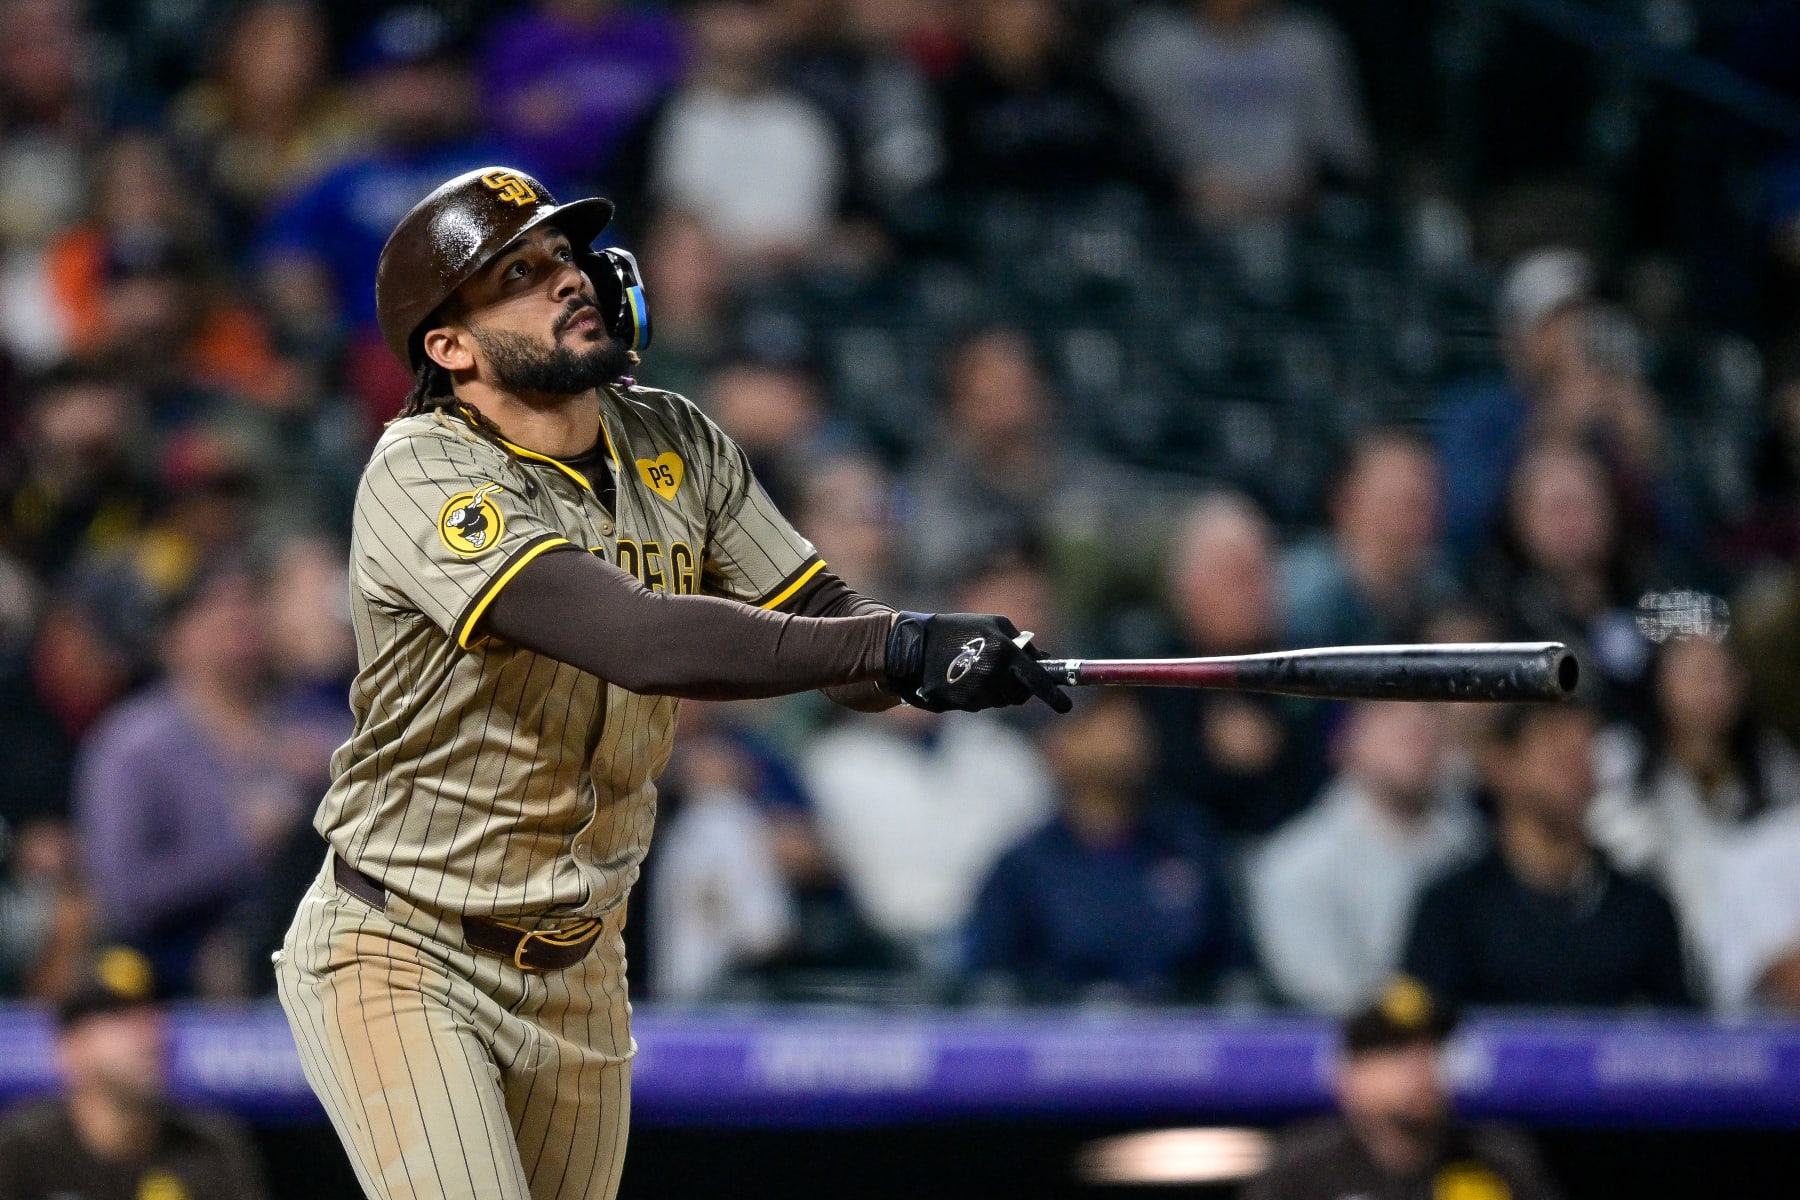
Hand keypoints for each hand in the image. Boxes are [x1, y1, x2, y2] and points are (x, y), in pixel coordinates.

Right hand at [884, 612, 1071, 713]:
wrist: (915, 648)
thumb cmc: (958, 630)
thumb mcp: (993, 624)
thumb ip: (1021, 642)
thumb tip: (1044, 659)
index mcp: (1006, 653)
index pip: (1037, 679)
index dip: (1053, 695)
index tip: (1066, 707)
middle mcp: (995, 676)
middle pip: (1020, 695)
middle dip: (1018, 686)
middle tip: (1003, 670)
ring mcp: (979, 693)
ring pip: (1001, 701)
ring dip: (997, 690)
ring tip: (977, 668)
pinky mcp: (964, 705)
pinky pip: (983, 705)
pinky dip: (979, 694)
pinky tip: (964, 678)